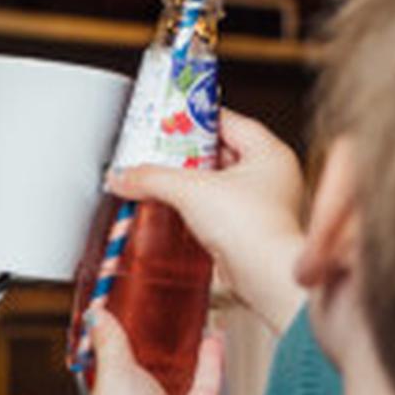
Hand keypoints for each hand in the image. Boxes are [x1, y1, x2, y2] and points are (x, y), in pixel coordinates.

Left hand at [79, 307, 220, 394]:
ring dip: (184, 355)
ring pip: (178, 382)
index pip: (106, 377)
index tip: (117, 325)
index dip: (110, 351)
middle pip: (145, 378)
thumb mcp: (111, 373)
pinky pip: (206, 385)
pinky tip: (212, 338)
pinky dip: (210, 362)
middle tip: (155, 322)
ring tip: (186, 327)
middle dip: (151, 353)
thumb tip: (95, 316)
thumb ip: (108, 343)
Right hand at [113, 114, 308, 331]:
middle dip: (189, 153)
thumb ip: (153, 178)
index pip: (230, 121)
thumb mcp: (192, 191)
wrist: (264, 277)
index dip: (198, 118)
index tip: (172, 117)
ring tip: (161, 177)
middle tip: (159, 148)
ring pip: (219, 183)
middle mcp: (272, 177)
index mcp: (270, 153)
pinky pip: (219, 210)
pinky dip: (197, 207)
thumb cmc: (251, 227)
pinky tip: (175, 208)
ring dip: (191, 181)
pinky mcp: (251, 231)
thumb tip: (122, 176)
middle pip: (222, 152)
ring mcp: (263, 205)